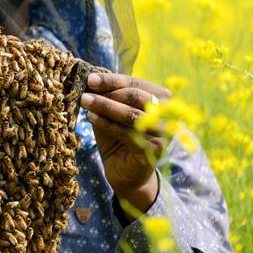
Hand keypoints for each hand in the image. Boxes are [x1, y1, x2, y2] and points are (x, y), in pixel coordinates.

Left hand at [80, 73, 171, 218]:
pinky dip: (106, 123)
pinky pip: (126, 132)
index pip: (136, 83)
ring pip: (131, 114)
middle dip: (108, 92)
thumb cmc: (118, 138)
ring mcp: (162, 133)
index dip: (112, 80)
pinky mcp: (152, 150)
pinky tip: (91, 118)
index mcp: (160, 100)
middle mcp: (167, 115)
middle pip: (136, 96)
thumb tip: (91, 80)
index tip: (90, 79)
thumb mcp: (111, 114)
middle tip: (85, 93)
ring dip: (105, 106)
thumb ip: (106, 97)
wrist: (125, 173)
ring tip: (85, 102)